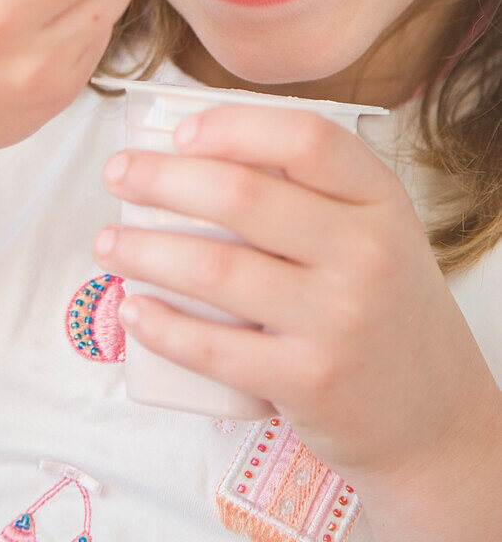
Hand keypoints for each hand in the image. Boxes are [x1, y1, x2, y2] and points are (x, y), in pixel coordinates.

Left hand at [94, 104, 498, 486]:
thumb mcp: (375, 231)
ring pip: (216, 270)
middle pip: (243, 196)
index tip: (180, 132)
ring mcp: (338, 320)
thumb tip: (198, 147)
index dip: (234, 126)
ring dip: (144, 251)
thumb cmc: (382, 302)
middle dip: (160, 179)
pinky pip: (215, 349)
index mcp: (379, 201)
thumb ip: (313, 189)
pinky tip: (133, 310)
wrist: (433, 415)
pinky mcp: (309, 382)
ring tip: (108, 242)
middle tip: (117, 174)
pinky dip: (162, 327)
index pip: (306, 138)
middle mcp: (365, 254)